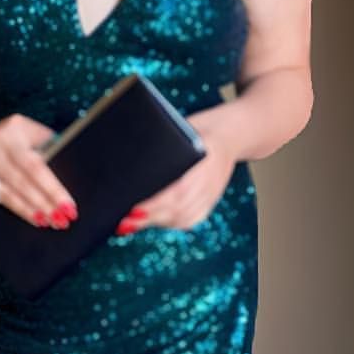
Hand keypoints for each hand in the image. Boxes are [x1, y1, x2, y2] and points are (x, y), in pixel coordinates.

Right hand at [0, 114, 78, 229]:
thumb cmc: (6, 139)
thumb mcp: (24, 129)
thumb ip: (44, 142)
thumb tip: (67, 165)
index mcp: (17, 129)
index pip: (39, 161)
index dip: (54, 186)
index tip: (70, 203)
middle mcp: (1, 145)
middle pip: (29, 176)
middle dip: (50, 199)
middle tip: (66, 216)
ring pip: (17, 190)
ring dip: (37, 208)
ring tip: (54, 221)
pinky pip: (5, 197)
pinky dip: (22, 209)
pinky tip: (36, 219)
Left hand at [117, 112, 235, 234]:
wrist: (230, 134)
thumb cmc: (196, 129)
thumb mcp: (179, 130)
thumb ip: (159, 148)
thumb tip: (125, 163)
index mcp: (203, 158)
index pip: (177, 189)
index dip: (154, 204)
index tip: (133, 209)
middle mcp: (209, 179)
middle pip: (177, 208)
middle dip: (148, 218)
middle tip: (123, 222)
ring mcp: (212, 193)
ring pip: (182, 218)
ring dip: (156, 223)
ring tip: (130, 225)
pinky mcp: (211, 202)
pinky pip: (190, 220)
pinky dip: (171, 224)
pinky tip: (153, 223)